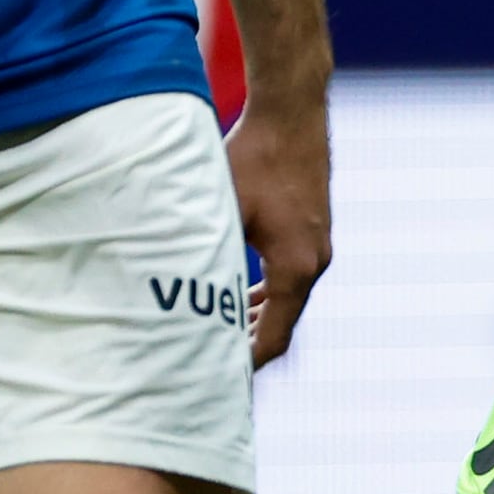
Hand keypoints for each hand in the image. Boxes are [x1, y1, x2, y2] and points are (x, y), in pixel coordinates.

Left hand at [228, 91, 332, 366]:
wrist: (290, 114)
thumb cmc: (253, 157)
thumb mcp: (220, 211)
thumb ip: (207, 256)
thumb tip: (175, 296)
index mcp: (297, 267)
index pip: (275, 336)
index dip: (246, 363)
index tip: (219, 380)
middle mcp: (316, 262)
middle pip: (285, 324)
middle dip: (250, 345)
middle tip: (213, 365)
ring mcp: (319, 246)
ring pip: (289, 300)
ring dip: (259, 318)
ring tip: (224, 334)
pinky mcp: (314, 230)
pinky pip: (293, 277)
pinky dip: (269, 293)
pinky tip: (244, 292)